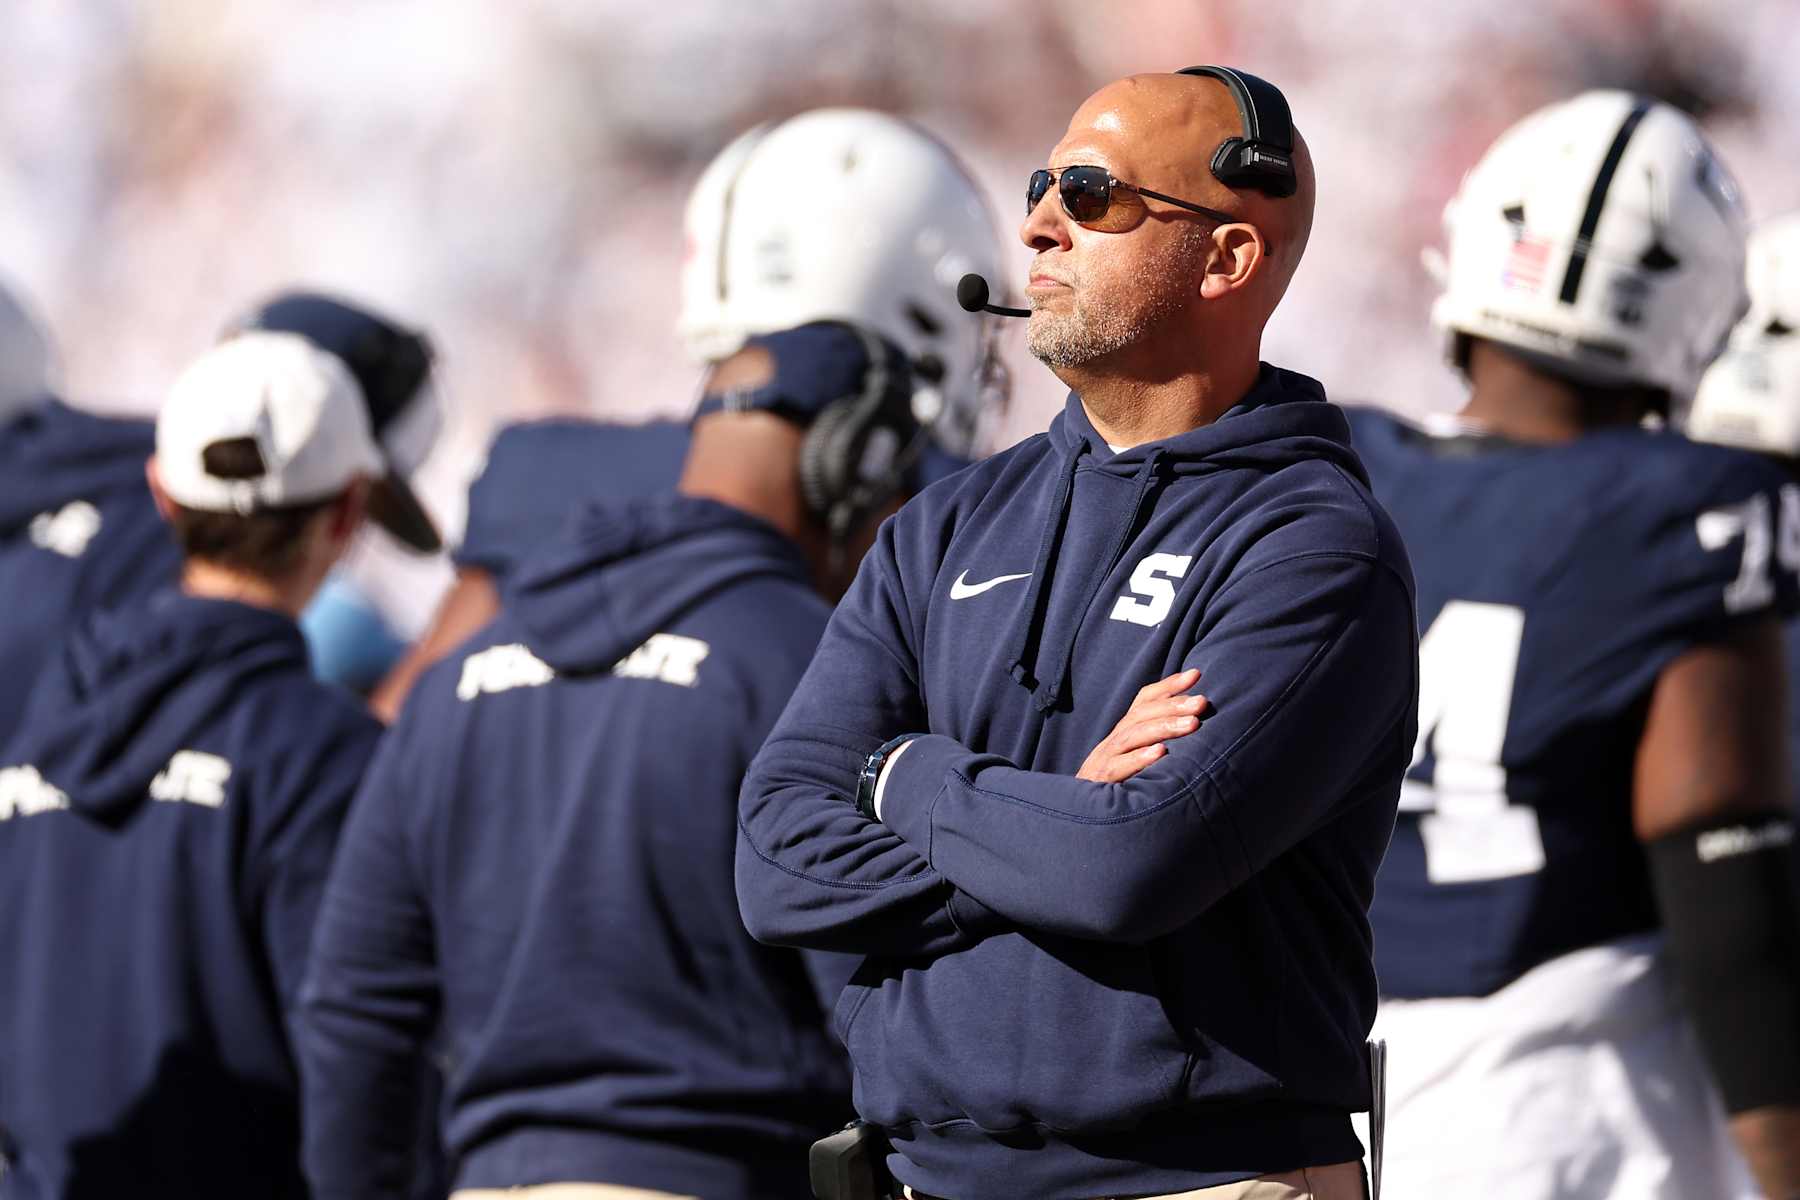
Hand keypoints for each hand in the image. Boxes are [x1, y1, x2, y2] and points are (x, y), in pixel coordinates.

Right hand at [1077, 668, 1206, 782]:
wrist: (1079, 819)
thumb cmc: (1117, 787)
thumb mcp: (1136, 761)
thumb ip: (1158, 743)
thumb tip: (1195, 725)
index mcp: (1124, 733)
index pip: (1144, 701)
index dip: (1168, 686)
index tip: (1196, 674)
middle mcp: (1114, 741)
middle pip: (1141, 714)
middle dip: (1173, 705)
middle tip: (1202, 702)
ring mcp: (1105, 760)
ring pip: (1133, 736)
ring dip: (1164, 727)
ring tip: (1192, 724)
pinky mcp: (1100, 782)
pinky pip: (1118, 768)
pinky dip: (1139, 758)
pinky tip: (1160, 753)